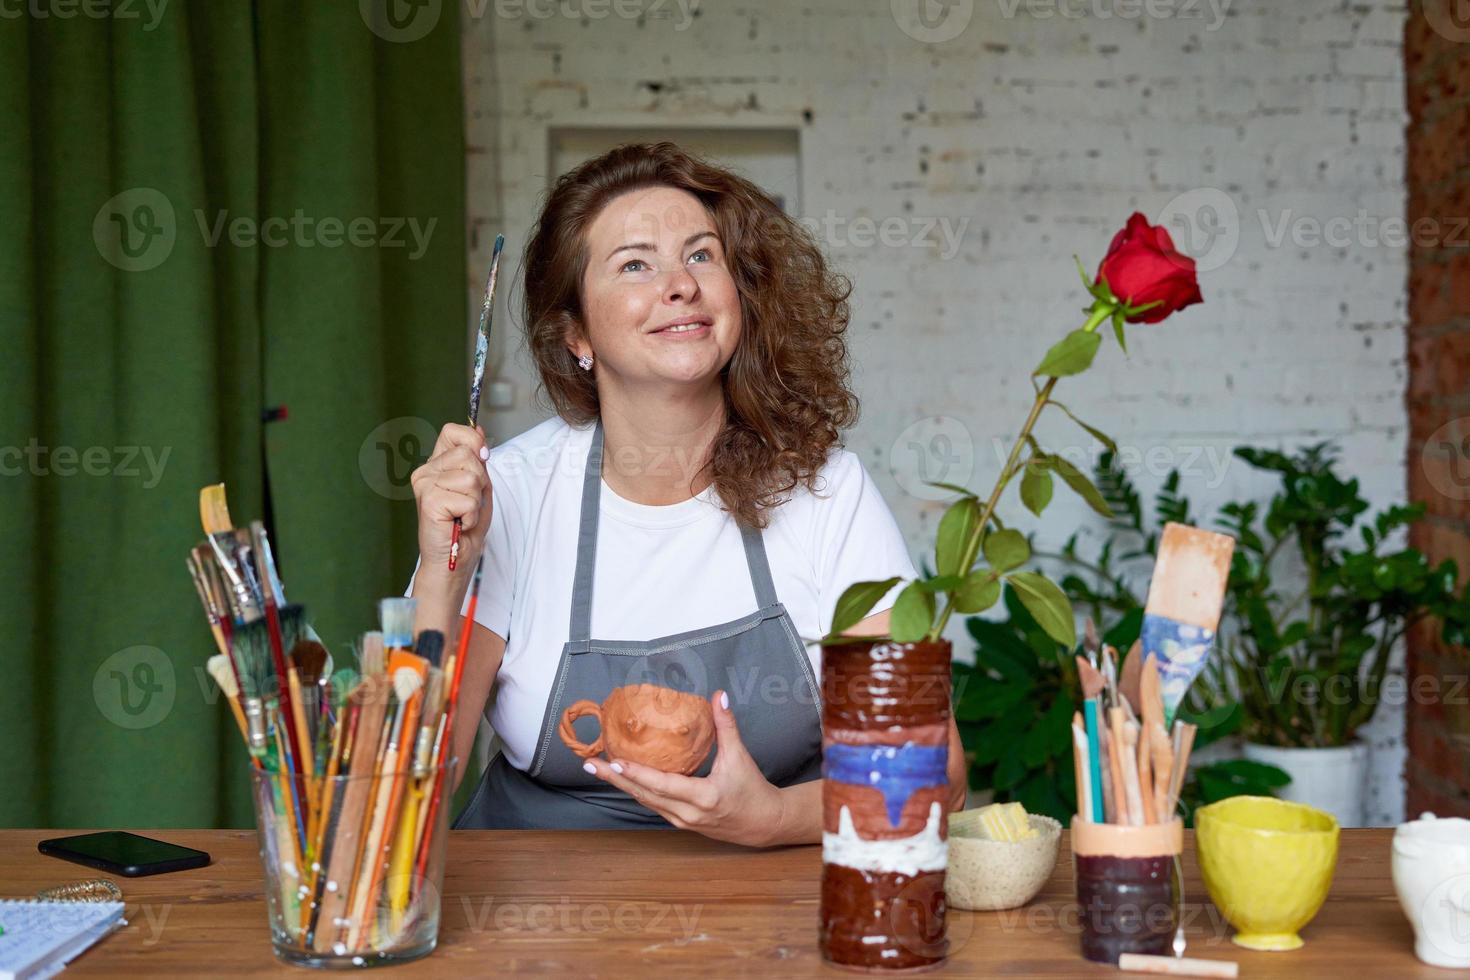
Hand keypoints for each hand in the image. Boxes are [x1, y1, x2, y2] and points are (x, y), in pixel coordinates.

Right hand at [410, 422, 492, 576]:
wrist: (453, 559)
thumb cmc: (464, 527)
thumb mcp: (479, 487)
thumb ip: (478, 460)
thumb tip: (479, 430)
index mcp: (436, 464)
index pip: (452, 431)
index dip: (473, 441)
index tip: (481, 459)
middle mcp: (426, 471)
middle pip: (468, 455)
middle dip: (479, 482)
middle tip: (467, 502)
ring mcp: (425, 485)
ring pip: (471, 478)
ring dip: (476, 501)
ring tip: (462, 514)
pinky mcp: (429, 501)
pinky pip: (468, 499)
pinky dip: (471, 515)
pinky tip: (459, 523)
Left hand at [584, 690, 786, 846]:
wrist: (763, 824)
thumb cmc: (752, 789)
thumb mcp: (740, 756)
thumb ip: (726, 726)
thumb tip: (718, 696)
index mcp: (703, 797)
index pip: (662, 784)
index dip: (636, 773)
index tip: (613, 761)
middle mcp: (687, 813)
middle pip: (644, 795)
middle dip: (615, 779)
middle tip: (589, 763)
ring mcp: (682, 821)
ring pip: (645, 802)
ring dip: (622, 785)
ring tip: (599, 768)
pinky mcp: (680, 823)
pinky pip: (653, 805)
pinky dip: (636, 791)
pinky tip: (623, 779)